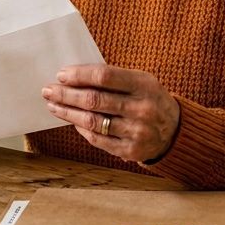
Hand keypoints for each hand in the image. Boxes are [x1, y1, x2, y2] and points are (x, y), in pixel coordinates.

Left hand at [42, 64, 180, 162]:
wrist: (175, 131)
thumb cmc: (150, 99)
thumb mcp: (141, 81)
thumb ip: (114, 78)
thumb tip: (74, 76)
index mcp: (144, 84)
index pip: (104, 76)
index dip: (79, 75)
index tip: (61, 74)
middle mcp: (141, 108)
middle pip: (94, 100)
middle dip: (66, 94)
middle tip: (48, 90)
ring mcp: (136, 131)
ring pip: (92, 121)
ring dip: (68, 113)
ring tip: (53, 105)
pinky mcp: (130, 150)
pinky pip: (97, 139)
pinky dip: (81, 129)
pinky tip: (72, 121)